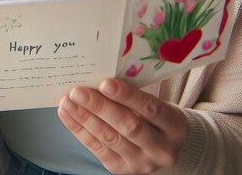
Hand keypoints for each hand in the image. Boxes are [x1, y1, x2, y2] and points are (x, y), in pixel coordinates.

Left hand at [58, 79, 186, 174]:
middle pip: (128, 126)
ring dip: (85, 118)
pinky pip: (97, 149)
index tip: (105, 82)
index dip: (127, 96)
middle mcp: (162, 149)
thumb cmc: (153, 114)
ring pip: (110, 138)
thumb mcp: (154, 101)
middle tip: (78, 91)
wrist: (161, 145)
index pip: (151, 109)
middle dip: (100, 107)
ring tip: (67, 101)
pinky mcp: (123, 170)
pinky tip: (67, 114)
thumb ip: (133, 93)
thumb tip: (98, 77)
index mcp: (174, 126)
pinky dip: (79, 130)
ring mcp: (142, 164)